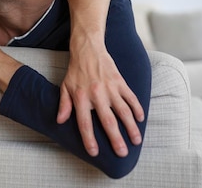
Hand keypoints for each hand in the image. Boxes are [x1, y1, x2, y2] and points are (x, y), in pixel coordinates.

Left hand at [58, 40, 144, 157]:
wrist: (88, 49)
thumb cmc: (76, 71)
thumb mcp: (65, 87)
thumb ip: (64, 105)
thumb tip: (60, 121)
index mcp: (81, 98)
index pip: (84, 123)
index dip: (89, 139)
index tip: (94, 153)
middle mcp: (96, 94)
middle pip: (107, 120)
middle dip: (115, 138)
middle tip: (122, 153)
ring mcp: (110, 88)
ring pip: (123, 111)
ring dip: (131, 127)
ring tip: (136, 141)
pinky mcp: (120, 81)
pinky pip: (131, 97)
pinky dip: (137, 108)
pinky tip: (141, 119)